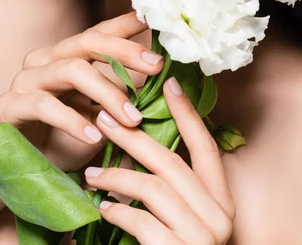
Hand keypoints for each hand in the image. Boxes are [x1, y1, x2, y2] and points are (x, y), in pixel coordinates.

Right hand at [0, 11, 163, 171]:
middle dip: (124, 52)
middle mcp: (44, 60)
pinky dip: (73, 120)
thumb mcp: (97, 117)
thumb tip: (160, 83)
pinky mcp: (7, 105)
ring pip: (71, 70)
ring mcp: (24, 80)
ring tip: (132, 119)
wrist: (13, 175)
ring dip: (107, 93)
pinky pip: (44, 105)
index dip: (126, 24)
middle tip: (156, 66)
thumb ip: (119, 98)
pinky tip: (95, 136)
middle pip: (87, 42)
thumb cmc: (60, 143)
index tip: (155, 19)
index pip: (98, 33)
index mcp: (64, 57)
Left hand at [84, 77, 235, 244]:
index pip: (205, 146)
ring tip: (91, 175)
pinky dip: (117, 211)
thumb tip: (138, 141)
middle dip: (132, 137)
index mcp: (221, 200)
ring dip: (116, 176)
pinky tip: (101, 209)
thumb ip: (170, 184)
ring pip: (152, 187)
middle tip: (103, 119)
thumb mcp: (185, 215)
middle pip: (170, 161)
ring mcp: (200, 236)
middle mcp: (218, 215)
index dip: (188, 113)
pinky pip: (140, 221)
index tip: (169, 83)